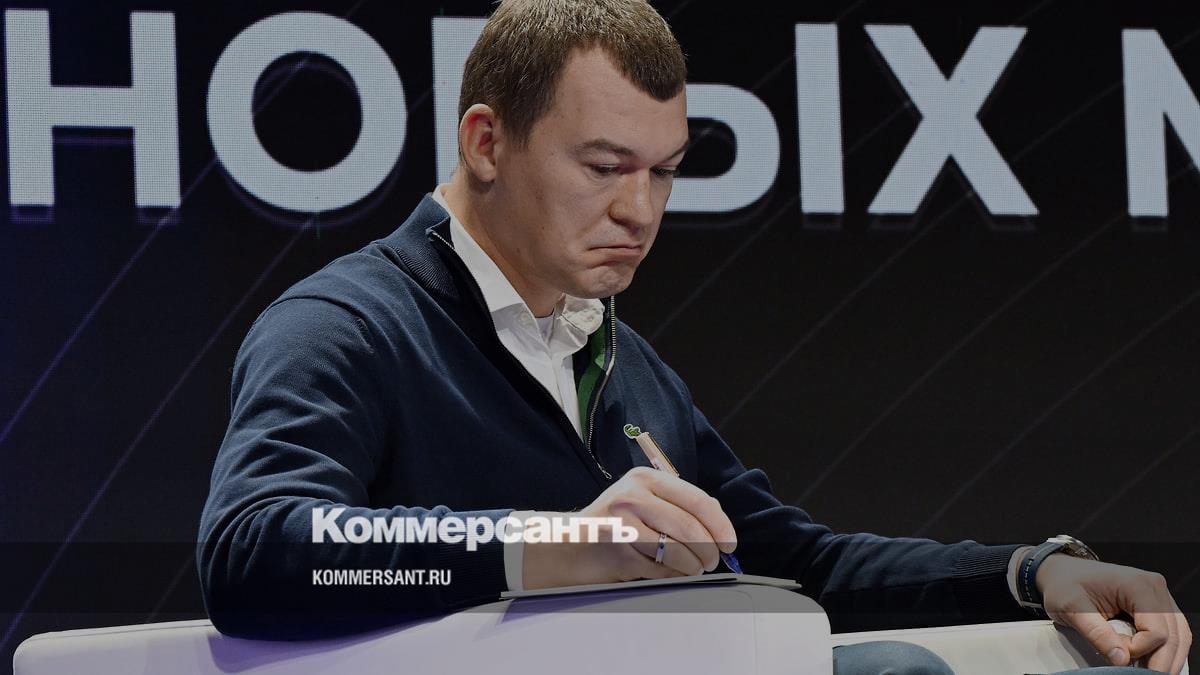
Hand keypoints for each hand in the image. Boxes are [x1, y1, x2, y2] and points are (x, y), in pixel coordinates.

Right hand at [522, 466, 737, 589]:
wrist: (569, 543)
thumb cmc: (612, 524)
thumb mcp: (641, 500)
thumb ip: (676, 506)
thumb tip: (718, 527)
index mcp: (644, 478)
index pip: (697, 500)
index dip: (720, 525)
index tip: (729, 543)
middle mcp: (633, 495)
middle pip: (690, 527)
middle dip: (709, 550)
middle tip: (713, 561)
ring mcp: (623, 523)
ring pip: (678, 550)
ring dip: (693, 565)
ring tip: (693, 568)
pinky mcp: (618, 550)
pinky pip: (659, 568)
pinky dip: (670, 574)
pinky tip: (664, 570)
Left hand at [1036, 554, 1191, 673]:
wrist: (1064, 572)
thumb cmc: (1066, 584)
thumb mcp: (1071, 608)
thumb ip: (1096, 634)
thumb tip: (1121, 659)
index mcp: (1137, 585)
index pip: (1156, 631)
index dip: (1138, 650)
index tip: (1115, 651)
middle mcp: (1155, 588)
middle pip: (1174, 636)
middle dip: (1160, 661)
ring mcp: (1159, 596)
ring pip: (1179, 635)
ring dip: (1167, 658)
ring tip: (1148, 671)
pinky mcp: (1158, 605)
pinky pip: (1173, 631)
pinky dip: (1166, 649)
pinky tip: (1153, 661)